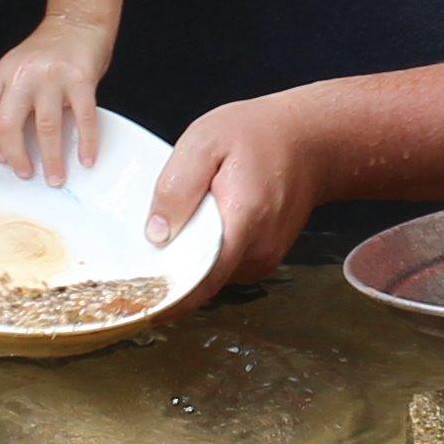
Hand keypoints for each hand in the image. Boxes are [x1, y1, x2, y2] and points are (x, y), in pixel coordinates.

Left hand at [0, 16, 113, 179]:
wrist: (77, 22)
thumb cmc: (48, 52)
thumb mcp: (17, 69)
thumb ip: (7, 98)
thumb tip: (3, 144)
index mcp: (3, 73)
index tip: (3, 159)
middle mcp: (23, 74)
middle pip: (9, 124)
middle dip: (15, 156)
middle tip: (25, 174)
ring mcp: (52, 76)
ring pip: (46, 127)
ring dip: (51, 158)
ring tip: (55, 177)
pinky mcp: (80, 78)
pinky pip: (83, 118)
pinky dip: (86, 142)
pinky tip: (87, 158)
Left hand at [150, 91, 325, 291]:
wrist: (311, 140)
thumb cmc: (259, 135)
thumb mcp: (206, 142)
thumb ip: (178, 186)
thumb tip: (156, 234)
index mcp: (243, 222)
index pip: (200, 280)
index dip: (166, 298)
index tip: (135, 308)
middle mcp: (258, 249)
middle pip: (201, 282)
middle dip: (168, 280)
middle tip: (132, 271)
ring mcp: (265, 258)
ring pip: (212, 277)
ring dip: (187, 266)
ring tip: (168, 240)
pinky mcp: (264, 258)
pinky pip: (224, 267)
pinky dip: (205, 257)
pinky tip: (195, 234)